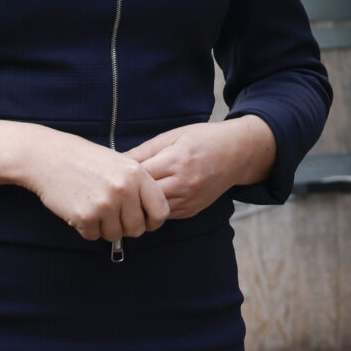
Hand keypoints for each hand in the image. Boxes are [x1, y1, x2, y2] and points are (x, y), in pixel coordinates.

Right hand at [0, 120, 168, 244]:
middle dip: (125, 227)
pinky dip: (87, 228)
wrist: (49, 157)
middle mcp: (124, 189)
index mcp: (137, 174)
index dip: (153, 221)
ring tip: (93, 207)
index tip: (144, 221)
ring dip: (104, 228)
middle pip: (137, 229)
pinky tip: (79, 208)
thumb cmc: (85, 160)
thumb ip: (138, 187)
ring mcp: (104, 203)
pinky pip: (93, 236)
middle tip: (111, 215)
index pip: (161, 211)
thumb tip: (152, 217)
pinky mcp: (85, 216)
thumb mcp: (120, 163)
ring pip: (115, 235)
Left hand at [127, 117, 277, 219]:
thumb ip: (145, 150)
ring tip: (128, 197)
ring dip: (139, 205)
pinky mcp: (192, 210)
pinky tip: (148, 201)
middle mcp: (184, 183)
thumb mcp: (173, 135)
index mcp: (177, 160)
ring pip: (152, 210)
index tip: (113, 173)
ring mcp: (189, 200)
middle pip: (143, 196)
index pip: (139, 175)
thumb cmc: (204, 139)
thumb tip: (117, 161)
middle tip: (115, 189)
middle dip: (127, 193)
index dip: (123, 175)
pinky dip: (154, 209)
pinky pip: (165, 215)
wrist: (237, 154)